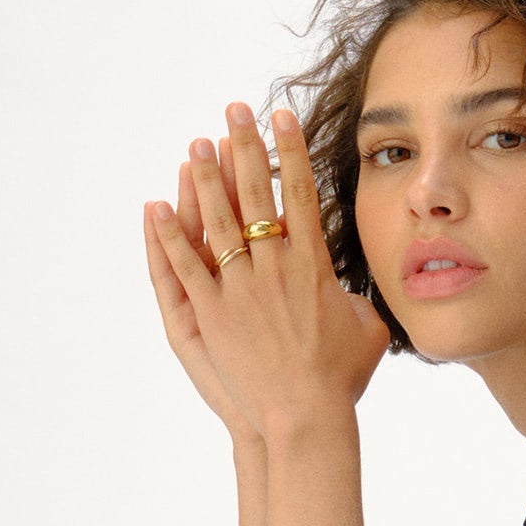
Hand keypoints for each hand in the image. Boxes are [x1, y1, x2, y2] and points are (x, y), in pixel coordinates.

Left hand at [144, 101, 389, 443]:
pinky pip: (186, 266)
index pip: (300, 195)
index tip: (282, 118)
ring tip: (196, 145)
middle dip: (245, 147)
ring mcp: (240, 289)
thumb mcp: (368, 334)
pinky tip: (157, 206)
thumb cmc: (342, 380)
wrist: (307, 416)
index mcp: (313, 268)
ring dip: (205, 179)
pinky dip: (170, 235)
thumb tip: (354, 289)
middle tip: (234, 110)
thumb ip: (358, 301)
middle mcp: (274, 269)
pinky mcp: (212, 314)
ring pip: (218, 221)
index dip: (291, 152)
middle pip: (256, 195)